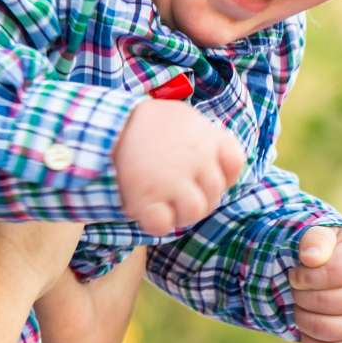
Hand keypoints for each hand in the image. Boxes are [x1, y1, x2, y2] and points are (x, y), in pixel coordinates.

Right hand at [114, 96, 244, 235]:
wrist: (107, 124)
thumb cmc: (146, 122)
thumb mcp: (182, 117)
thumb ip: (205, 136)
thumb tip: (220, 161)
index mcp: (207, 137)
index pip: (234, 163)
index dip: (223, 174)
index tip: (203, 174)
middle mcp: (196, 159)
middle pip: (214, 194)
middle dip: (198, 197)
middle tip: (176, 191)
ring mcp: (173, 181)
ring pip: (195, 212)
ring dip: (182, 214)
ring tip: (165, 203)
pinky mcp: (147, 198)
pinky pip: (164, 225)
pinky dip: (158, 224)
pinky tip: (149, 210)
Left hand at [290, 227, 341, 342]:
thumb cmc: (337, 251)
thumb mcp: (329, 235)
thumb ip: (318, 239)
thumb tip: (310, 258)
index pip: (335, 273)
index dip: (307, 275)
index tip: (297, 273)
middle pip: (326, 302)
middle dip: (301, 295)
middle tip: (297, 289)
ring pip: (326, 329)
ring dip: (302, 317)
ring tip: (300, 306)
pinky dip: (309, 340)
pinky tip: (306, 324)